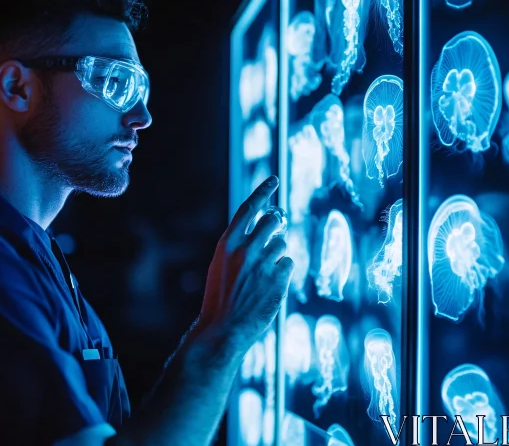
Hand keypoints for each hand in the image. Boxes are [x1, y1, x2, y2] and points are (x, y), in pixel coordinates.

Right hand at [197, 176, 293, 349]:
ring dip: (276, 256)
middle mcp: (246, 248)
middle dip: (274, 226)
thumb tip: (264, 230)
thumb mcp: (221, 266)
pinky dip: (282, 273)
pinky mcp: (279, 278)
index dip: (263, 191)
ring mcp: (263, 263)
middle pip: (272, 222)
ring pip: (282, 245)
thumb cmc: (220, 299)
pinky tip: (269, 287)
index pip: (249, 208)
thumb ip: (239, 246)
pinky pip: (288, 264)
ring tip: (262, 276)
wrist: (223, 329)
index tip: (274, 179)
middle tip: (272, 236)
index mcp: (227, 243)